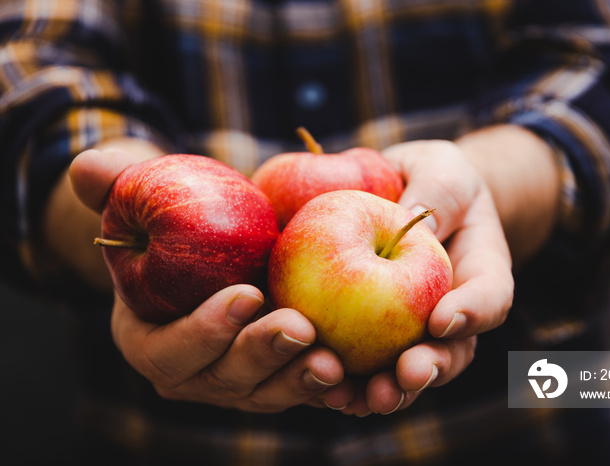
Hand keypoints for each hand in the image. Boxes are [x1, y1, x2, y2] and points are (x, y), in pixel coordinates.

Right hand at [70, 145, 348, 411]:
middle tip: (301, 327)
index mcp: (151, 340)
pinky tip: (357, 373)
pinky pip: (303, 388)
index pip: (169, 349)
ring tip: (335, 360)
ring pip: (268, 393)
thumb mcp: (146, 196)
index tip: (246, 294)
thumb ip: (116, 184)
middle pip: (225, 380)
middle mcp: (196, 372)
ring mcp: (241, 381)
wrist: (219, 244)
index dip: (203, 330)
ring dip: (300, 381)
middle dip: (261, 357)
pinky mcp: (279, 376)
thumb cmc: (177, 220)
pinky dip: (330, 387)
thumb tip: (88, 169)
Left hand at [327, 140, 513, 415]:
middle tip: (407, 375)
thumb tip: (417, 219)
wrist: (404, 197)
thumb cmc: (432, 179)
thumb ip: (436, 192)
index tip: (442, 319)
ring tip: (361, 399)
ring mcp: (412, 331)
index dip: (472, 313)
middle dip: (429, 369)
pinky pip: (362, 365)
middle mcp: (451, 313)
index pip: (490, 297)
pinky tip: (321, 389)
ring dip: (386, 390)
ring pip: (405, 372)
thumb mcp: (441, 170)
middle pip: (450, 352)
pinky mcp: (372, 337)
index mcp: (480, 274)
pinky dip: (346, 382)